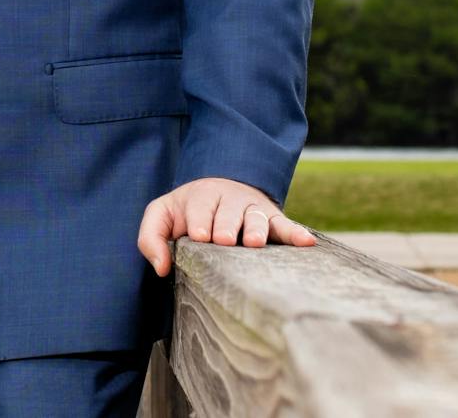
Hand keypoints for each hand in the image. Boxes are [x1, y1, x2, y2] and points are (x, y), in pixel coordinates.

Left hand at [137, 176, 314, 275]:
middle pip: (230, 213)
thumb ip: (151, 238)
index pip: (200, 209)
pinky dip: (296, 233)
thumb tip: (161, 268)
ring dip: (256, 229)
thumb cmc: (185, 212)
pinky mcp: (272, 220)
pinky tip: (307, 242)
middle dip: (227, 225)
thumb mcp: (161, 216)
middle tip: (224, 239)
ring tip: (254, 243)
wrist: (217, 190)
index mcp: (201, 198)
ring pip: (256, 218)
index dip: (200, 221)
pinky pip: (285, 226)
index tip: (200, 235)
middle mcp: (230, 201)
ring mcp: (252, 210)